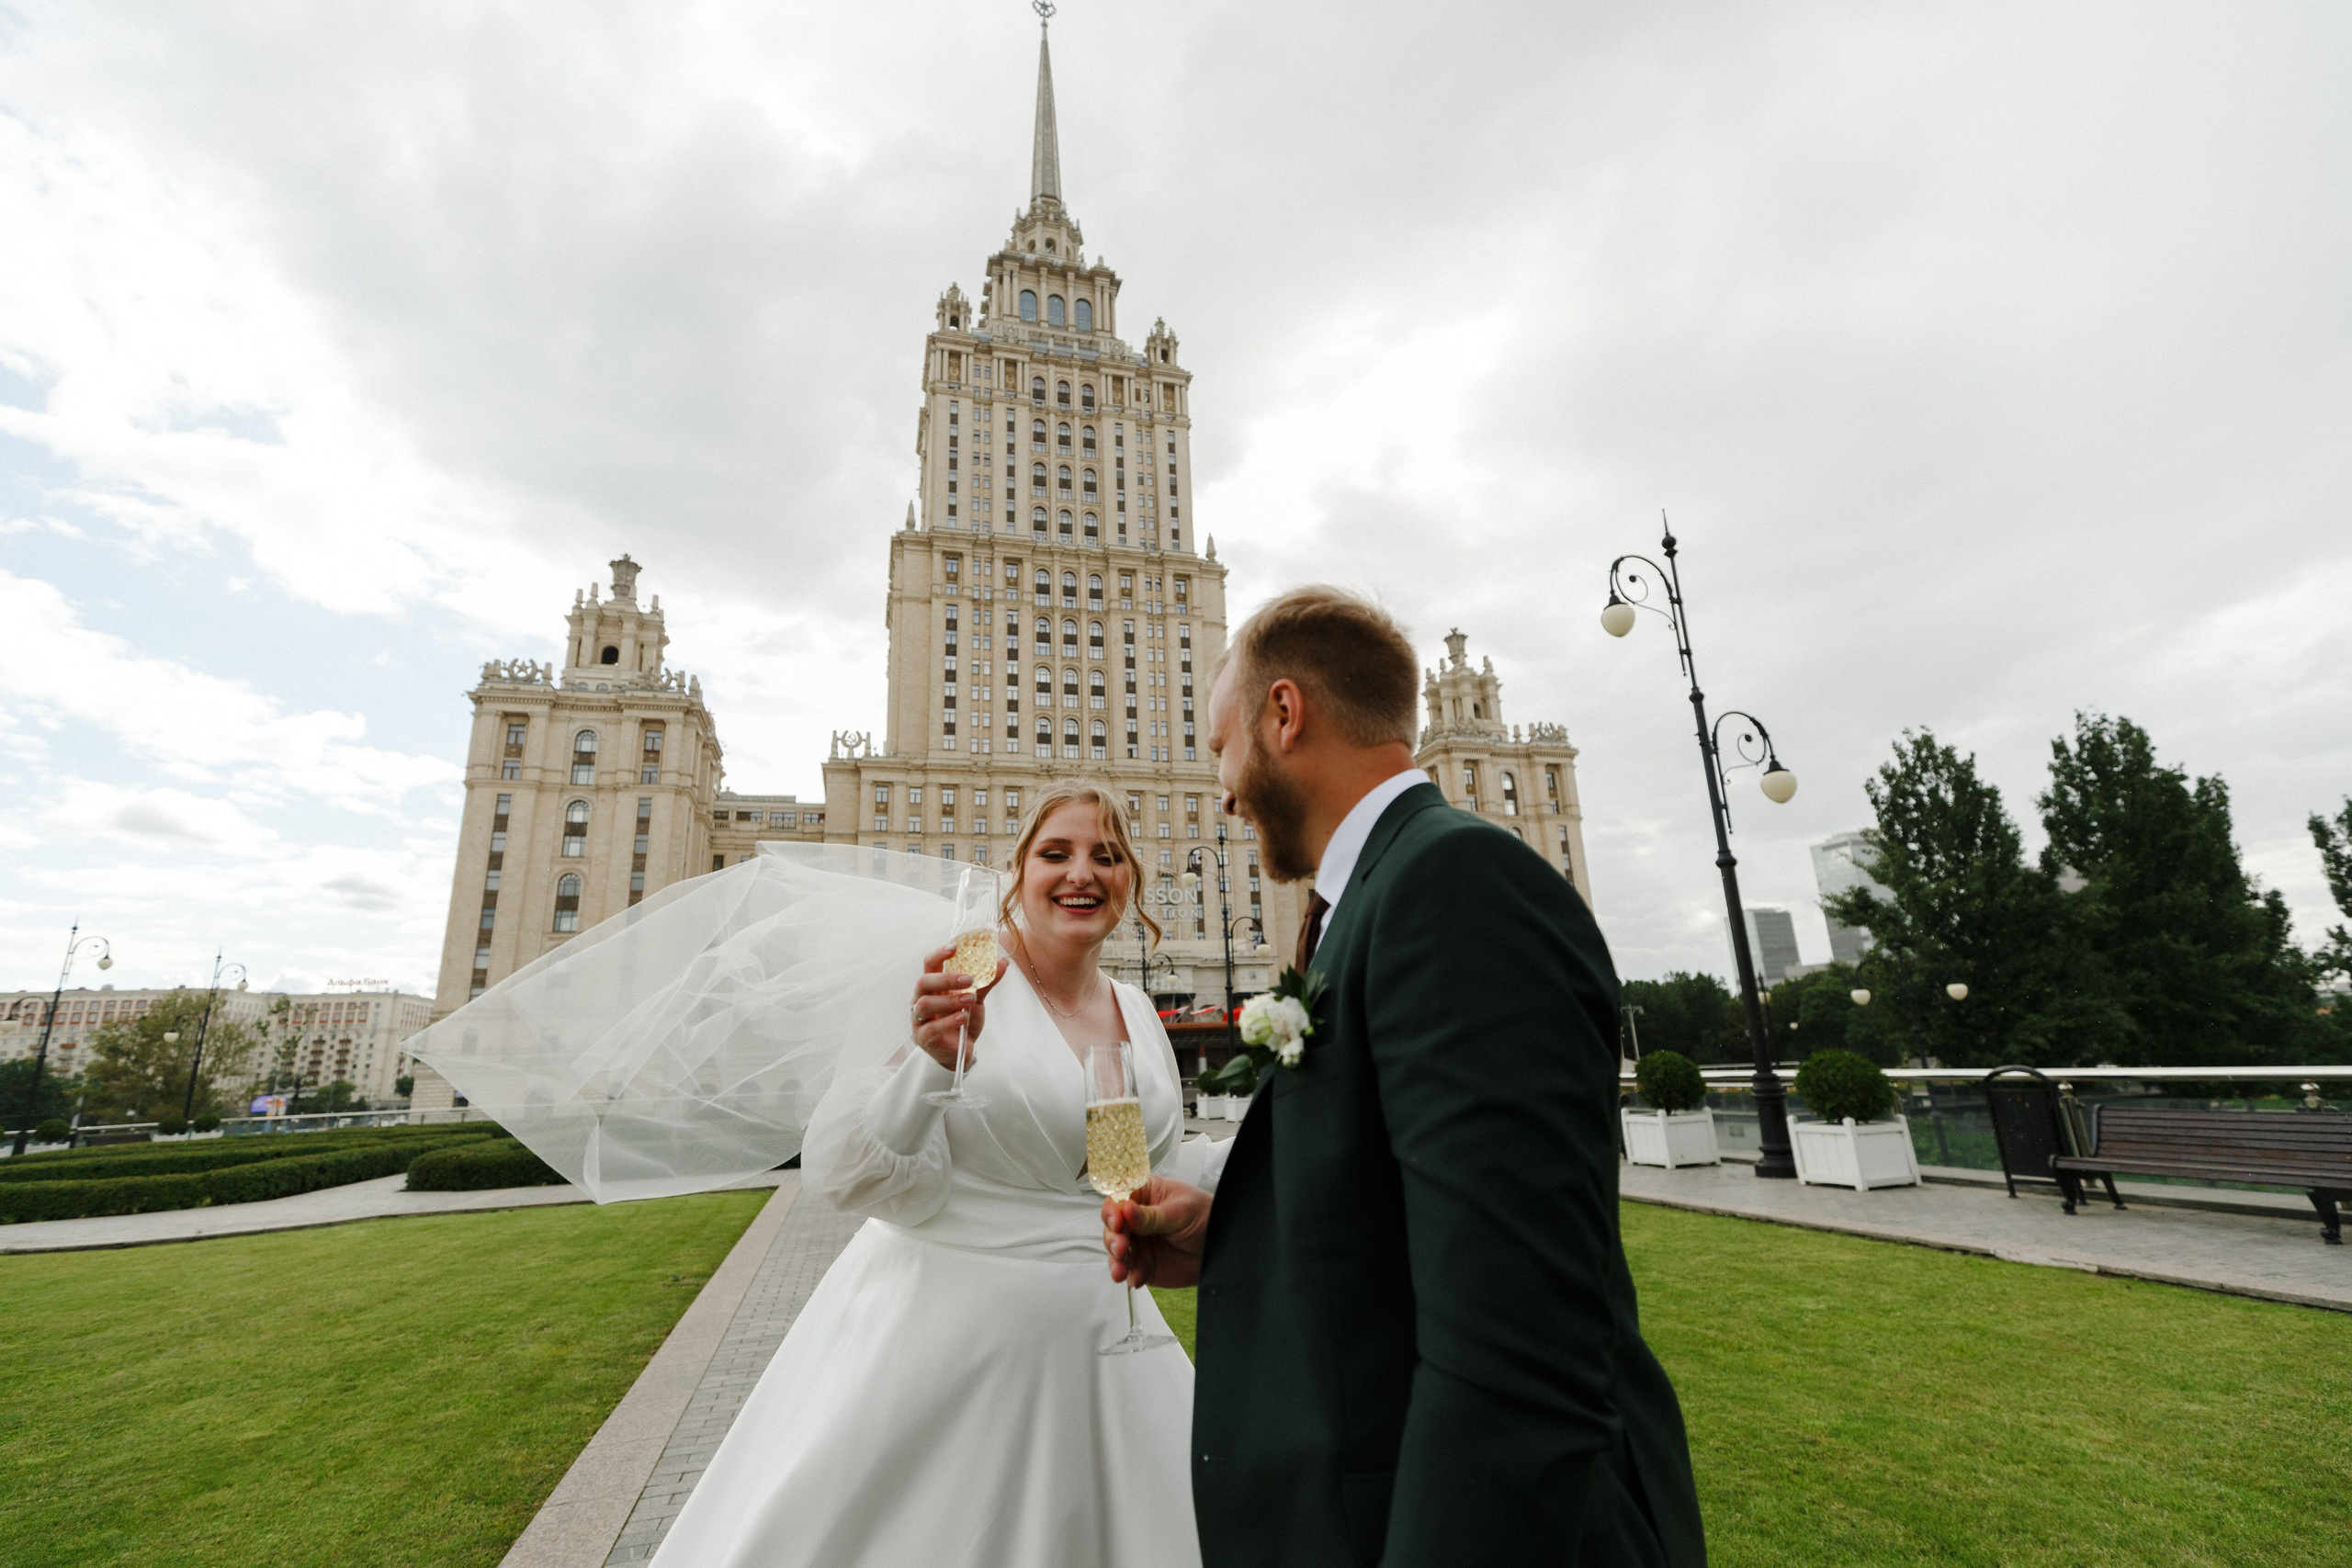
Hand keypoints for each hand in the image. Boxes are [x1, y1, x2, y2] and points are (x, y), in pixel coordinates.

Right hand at [911, 944, 1007, 1070]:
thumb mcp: (976, 999)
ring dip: (950, 1000)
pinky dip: (948, 1021)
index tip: (955, 947)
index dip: (939, 954)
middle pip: (924, 982)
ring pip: (925, 1004)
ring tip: (970, 1000)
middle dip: (946, 979)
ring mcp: (919, 1019)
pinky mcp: (924, 1038)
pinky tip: (963, 1018)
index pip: (929, 965)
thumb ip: (986, 982)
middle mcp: (921, 1000)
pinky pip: (931, 1028)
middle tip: (969, 979)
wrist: (961, 1051)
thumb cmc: (963, 1020)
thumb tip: (1003, 962)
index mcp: (932, 987)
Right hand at [1102, 1174, 1211, 1288]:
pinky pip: (1131, 1271)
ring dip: (1115, 1261)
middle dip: (1112, 1238)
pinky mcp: (1144, 1264)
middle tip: (1121, 1246)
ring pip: (1116, 1251)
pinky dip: (1130, 1276)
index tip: (1117, 1221)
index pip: (1118, 1199)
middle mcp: (1136, 1219)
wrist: (1222, 1247)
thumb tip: (1126, 1209)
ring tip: (1120, 1270)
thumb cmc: (1206, 1216)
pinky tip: (1135, 1280)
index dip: (1113, 1210)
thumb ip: (1152, 1215)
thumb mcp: (1180, 1211)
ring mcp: (1139, 1242)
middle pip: (1112, 1226)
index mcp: (1144, 1196)